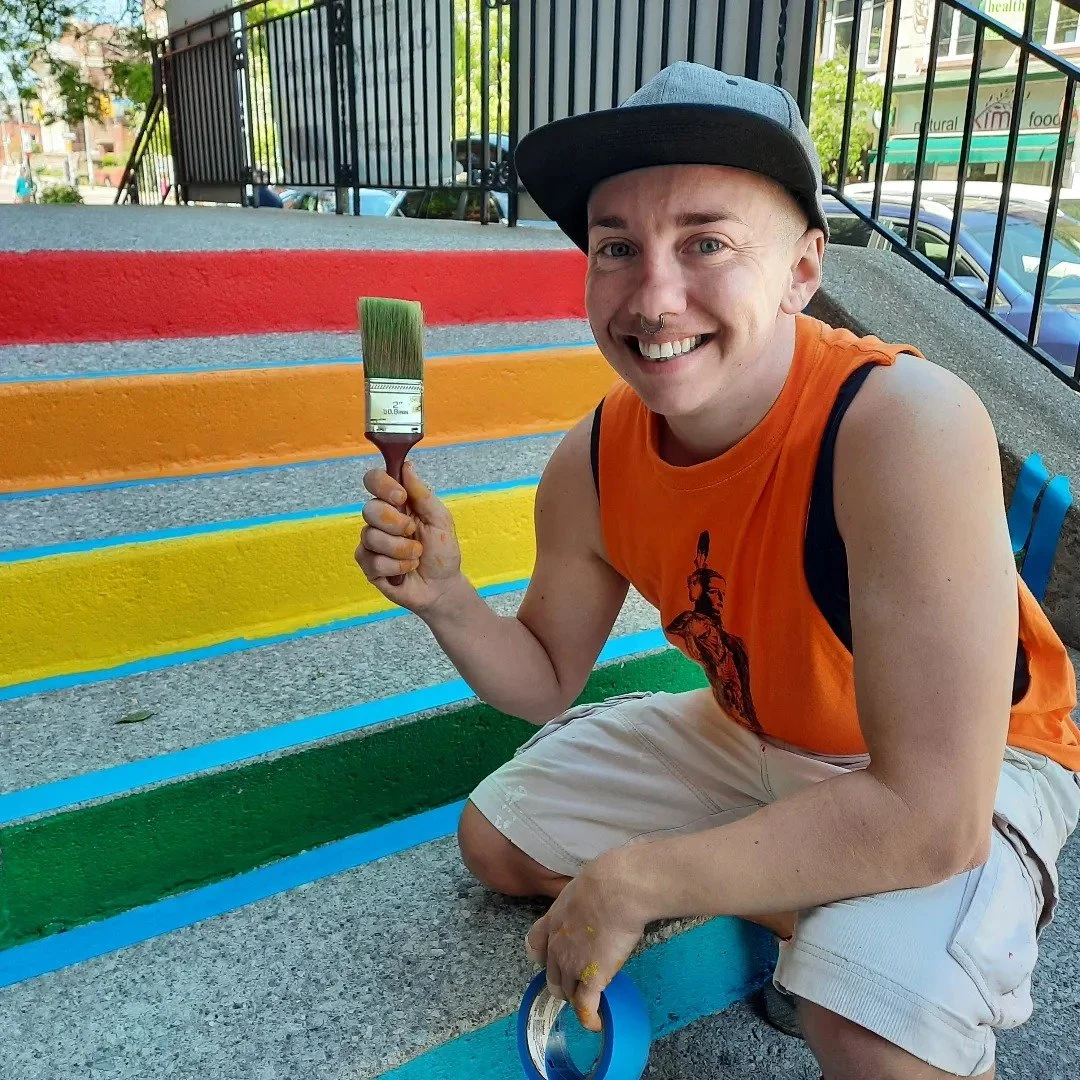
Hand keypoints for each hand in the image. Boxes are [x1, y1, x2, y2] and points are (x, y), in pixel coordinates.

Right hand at [355, 461, 462, 612]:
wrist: (442, 586)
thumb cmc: (442, 552)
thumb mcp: (441, 519)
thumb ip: (422, 494)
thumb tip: (407, 467)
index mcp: (397, 504)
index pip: (374, 480)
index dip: (382, 485)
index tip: (401, 498)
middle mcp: (380, 520)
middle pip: (370, 509)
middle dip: (396, 523)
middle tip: (413, 532)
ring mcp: (372, 543)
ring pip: (372, 537)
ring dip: (402, 549)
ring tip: (416, 556)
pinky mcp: (368, 565)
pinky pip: (373, 560)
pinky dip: (397, 566)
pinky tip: (407, 569)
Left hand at [525, 851, 646, 1032]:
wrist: (616, 890)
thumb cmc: (605, 880)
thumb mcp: (581, 887)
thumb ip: (580, 904)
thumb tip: (594, 902)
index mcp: (552, 922)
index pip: (535, 946)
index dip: (544, 956)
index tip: (554, 958)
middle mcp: (556, 946)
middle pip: (553, 976)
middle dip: (564, 981)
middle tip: (579, 981)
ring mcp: (572, 965)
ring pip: (569, 993)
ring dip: (578, 997)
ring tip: (591, 999)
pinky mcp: (591, 979)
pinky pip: (584, 1006)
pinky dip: (589, 1017)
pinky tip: (594, 1023)